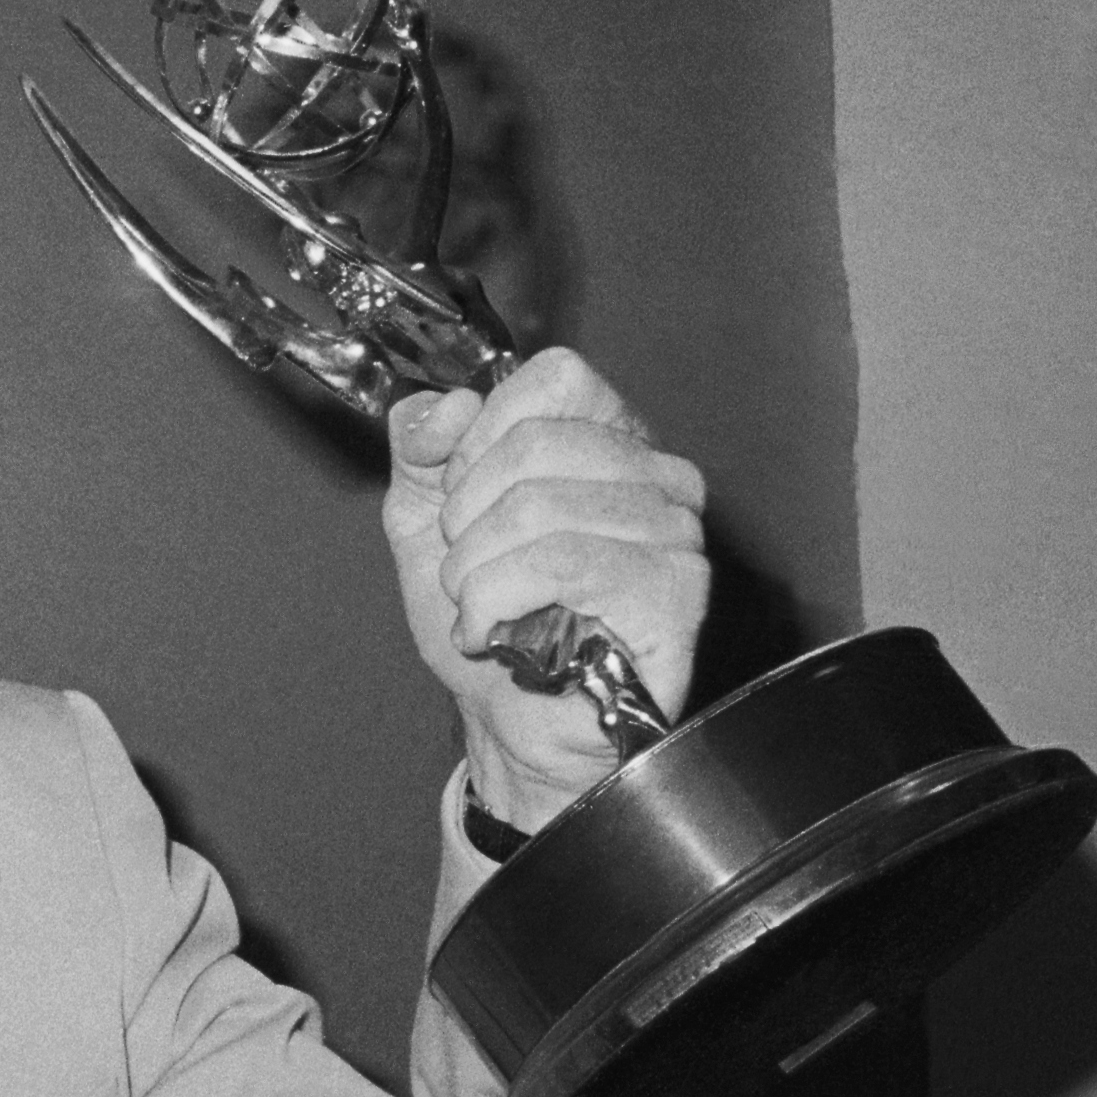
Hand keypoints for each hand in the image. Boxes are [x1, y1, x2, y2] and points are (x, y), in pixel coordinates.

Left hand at [382, 348, 709, 829]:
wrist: (509, 719)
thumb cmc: (490, 616)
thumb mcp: (424, 516)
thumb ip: (420, 445)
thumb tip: (448, 405)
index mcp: (608, 439)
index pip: (555, 377)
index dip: (482, 438)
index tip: (460, 499)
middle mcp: (658, 474)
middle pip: (535, 444)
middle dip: (466, 517)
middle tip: (465, 569)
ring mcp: (675, 531)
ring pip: (539, 506)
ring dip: (474, 569)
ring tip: (478, 607)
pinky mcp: (675, 591)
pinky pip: (562, 562)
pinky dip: (498, 600)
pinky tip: (494, 633)